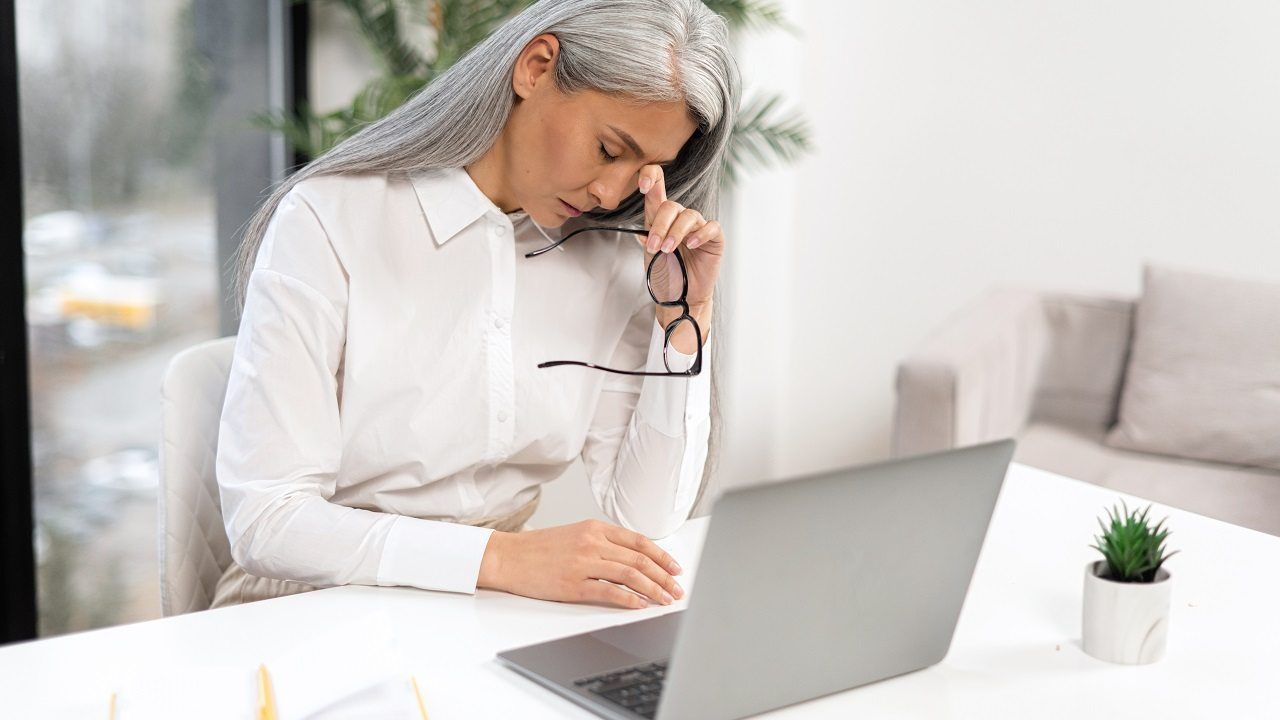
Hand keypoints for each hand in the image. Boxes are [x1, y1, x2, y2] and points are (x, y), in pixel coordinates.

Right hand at [478, 519, 684, 608]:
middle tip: (677, 589)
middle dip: (663, 576)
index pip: (639, 541)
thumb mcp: (575, 534)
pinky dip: (629, 599)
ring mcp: (583, 563)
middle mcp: (592, 542)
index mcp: (595, 528)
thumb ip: (603, 542)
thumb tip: (633, 558)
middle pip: (639, 559)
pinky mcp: (574, 584)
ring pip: (629, 574)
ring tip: (664, 599)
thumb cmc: (540, 548)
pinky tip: (640, 606)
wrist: (509, 557)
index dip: (662, 556)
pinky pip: (609, 591)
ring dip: (653, 589)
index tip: (675, 568)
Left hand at [638, 164, 722, 352]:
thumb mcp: (650, 250)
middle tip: (654, 246)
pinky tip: (691, 245)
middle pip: (671, 206)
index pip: (657, 187)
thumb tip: (644, 215)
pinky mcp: (714, 238)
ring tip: (667, 250)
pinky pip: (710, 227)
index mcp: (662, 217)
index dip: (651, 177)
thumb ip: (647, 229)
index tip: (642, 183)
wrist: (679, 297)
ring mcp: (698, 227)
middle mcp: (680, 218)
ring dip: (675, 233)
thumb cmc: (665, 274)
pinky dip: (700, 234)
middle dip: (660, 225)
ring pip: (688, 216)